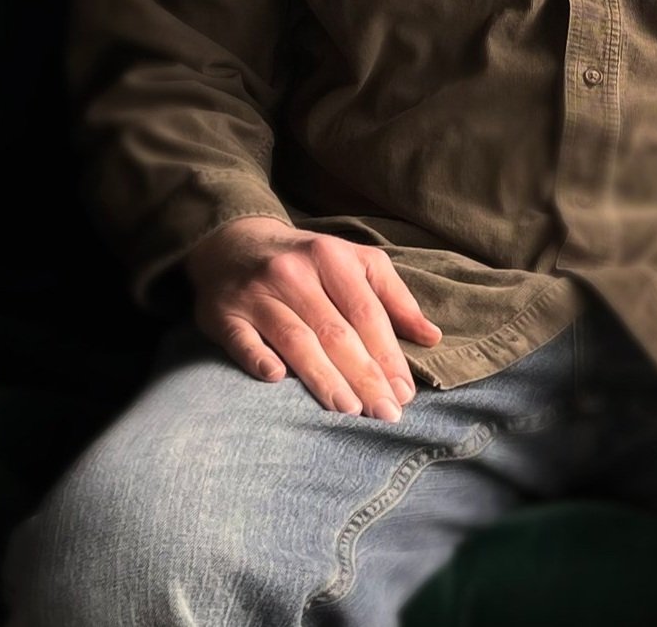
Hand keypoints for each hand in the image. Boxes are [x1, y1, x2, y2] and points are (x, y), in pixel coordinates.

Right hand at [185, 216, 441, 420]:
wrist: (236, 242)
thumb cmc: (307, 261)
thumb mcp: (353, 262)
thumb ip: (393, 297)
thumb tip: (431, 337)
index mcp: (331, 256)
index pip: (366, 313)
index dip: (387, 354)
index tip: (405, 393)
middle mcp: (295, 272)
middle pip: (335, 331)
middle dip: (365, 376)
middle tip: (386, 413)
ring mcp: (258, 293)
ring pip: (296, 340)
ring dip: (324, 377)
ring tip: (350, 410)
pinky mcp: (225, 314)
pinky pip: (242, 341)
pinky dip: (258, 358)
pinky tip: (276, 380)